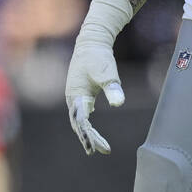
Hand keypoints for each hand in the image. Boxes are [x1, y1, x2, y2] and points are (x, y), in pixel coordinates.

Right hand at [64, 0, 132, 155]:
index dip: (88, 135)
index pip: (81, 121)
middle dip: (90, 138)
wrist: (91, 41)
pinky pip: (81, 114)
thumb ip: (112, 87)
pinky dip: (87, 125)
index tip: (96, 146)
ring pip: (79, 120)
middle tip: (103, 150)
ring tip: (99, 148)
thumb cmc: (98, 57)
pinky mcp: (80, 93)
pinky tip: (93, 133)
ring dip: (88, 134)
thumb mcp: (107, 72)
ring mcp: (75, 96)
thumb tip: (118, 103)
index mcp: (76, 95)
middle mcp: (73, 98)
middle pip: (79, 124)